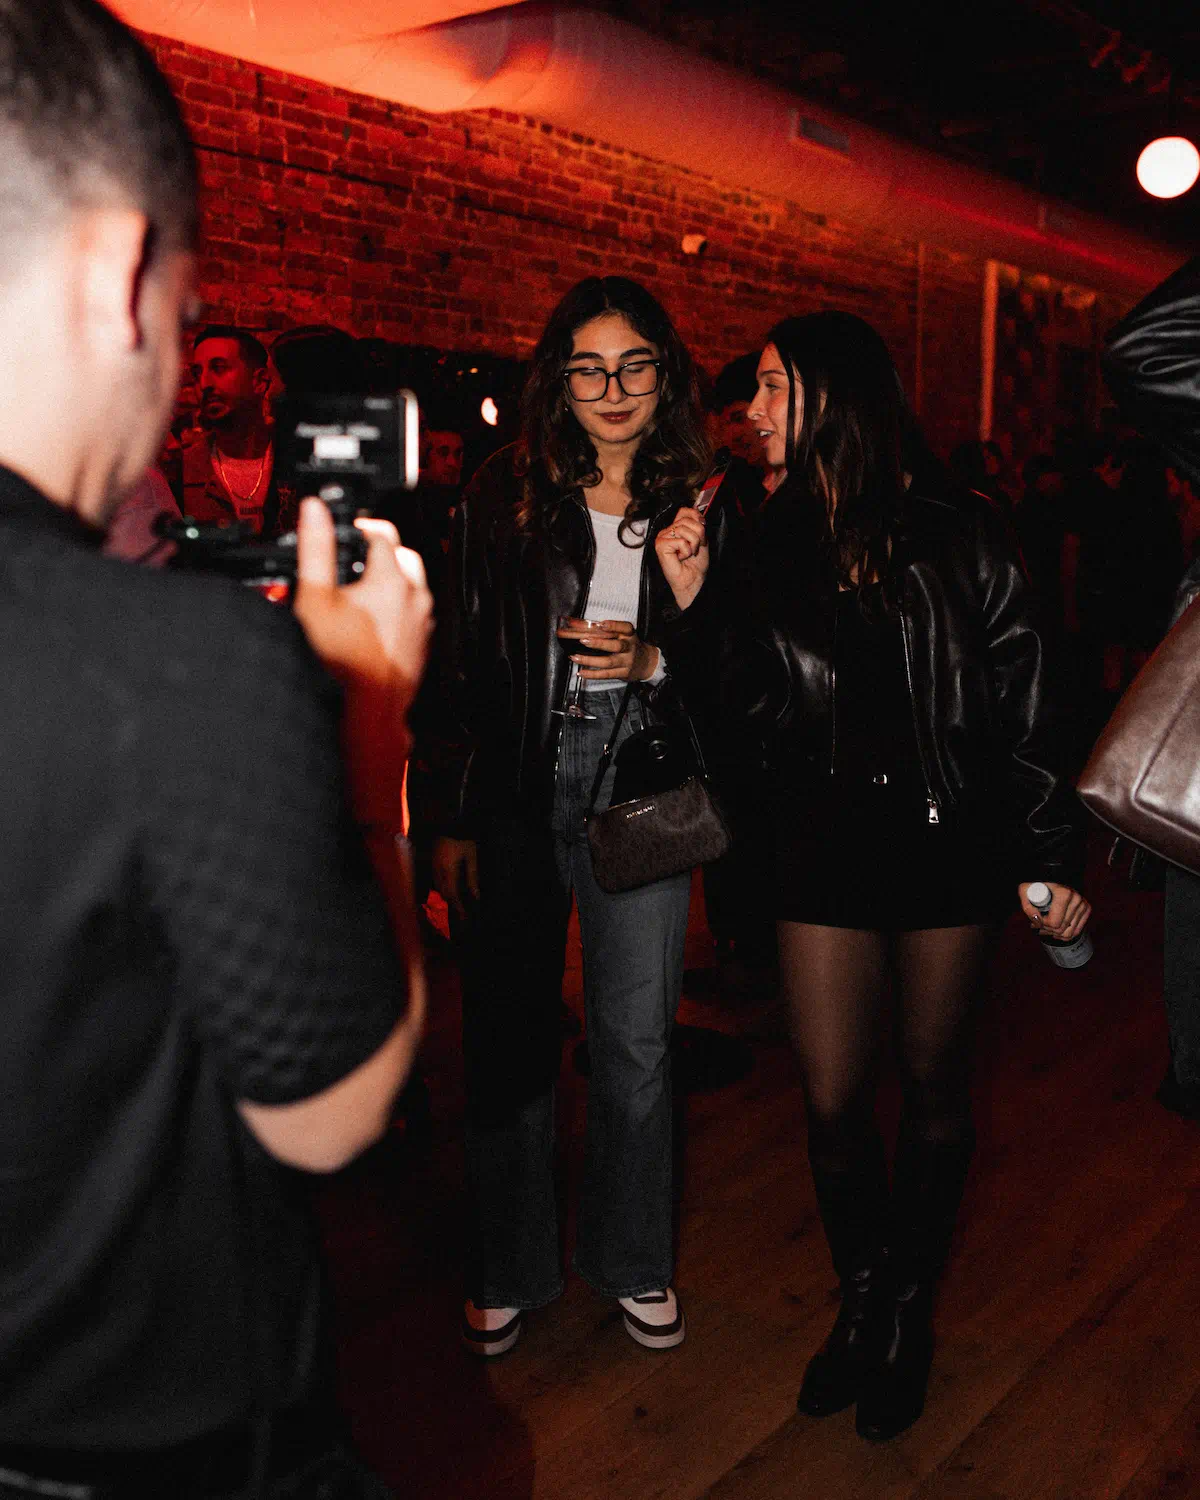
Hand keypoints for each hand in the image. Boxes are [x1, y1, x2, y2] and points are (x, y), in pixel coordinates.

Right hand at [293, 497, 433, 825]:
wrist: (367, 710)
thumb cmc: (341, 661)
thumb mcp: (315, 598)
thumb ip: (316, 549)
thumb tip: (314, 510)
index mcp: (393, 579)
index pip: (381, 533)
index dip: (359, 527)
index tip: (343, 531)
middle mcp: (416, 596)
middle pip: (400, 557)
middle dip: (377, 553)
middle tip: (349, 560)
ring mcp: (422, 621)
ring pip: (410, 586)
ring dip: (388, 581)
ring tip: (357, 592)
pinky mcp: (422, 643)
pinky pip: (412, 613)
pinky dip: (395, 608)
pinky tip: (371, 621)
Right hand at [433, 836, 479, 920]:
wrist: (449, 821)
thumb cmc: (463, 838)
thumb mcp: (471, 857)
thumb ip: (472, 877)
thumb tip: (475, 895)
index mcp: (447, 870)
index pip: (451, 894)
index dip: (458, 907)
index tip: (464, 916)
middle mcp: (437, 870)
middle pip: (443, 893)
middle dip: (452, 903)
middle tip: (462, 911)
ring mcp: (432, 865)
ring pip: (438, 887)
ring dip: (447, 895)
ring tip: (458, 901)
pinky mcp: (431, 861)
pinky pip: (435, 879)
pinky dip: (443, 886)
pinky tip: (450, 886)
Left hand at [557, 618, 658, 681]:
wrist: (646, 663)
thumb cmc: (628, 645)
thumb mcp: (622, 634)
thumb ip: (603, 629)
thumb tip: (575, 622)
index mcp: (629, 635)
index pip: (625, 628)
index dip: (613, 626)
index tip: (601, 624)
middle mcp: (629, 648)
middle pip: (616, 646)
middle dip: (599, 643)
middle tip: (583, 640)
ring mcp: (626, 662)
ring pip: (608, 662)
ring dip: (589, 660)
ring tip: (575, 657)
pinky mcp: (623, 673)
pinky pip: (606, 674)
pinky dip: (592, 674)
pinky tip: (581, 672)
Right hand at [654, 505, 709, 609]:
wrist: (693, 580)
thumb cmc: (695, 564)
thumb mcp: (701, 539)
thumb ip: (698, 525)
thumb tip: (698, 514)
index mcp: (675, 529)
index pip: (684, 511)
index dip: (696, 518)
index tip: (701, 529)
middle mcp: (667, 531)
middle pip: (687, 520)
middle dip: (698, 535)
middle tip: (694, 548)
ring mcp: (662, 538)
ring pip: (684, 530)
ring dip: (692, 544)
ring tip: (687, 554)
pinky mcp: (660, 545)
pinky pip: (680, 541)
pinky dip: (685, 551)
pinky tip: (680, 558)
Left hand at [1018, 881, 1091, 940]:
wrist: (1052, 877)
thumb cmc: (1037, 886)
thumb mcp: (1025, 891)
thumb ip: (1027, 906)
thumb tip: (1036, 921)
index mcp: (1064, 894)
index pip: (1054, 922)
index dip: (1042, 924)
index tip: (1036, 920)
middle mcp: (1077, 899)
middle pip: (1061, 929)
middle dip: (1047, 929)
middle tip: (1038, 925)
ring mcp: (1083, 904)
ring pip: (1069, 933)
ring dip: (1055, 934)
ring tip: (1045, 928)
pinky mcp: (1087, 909)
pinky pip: (1076, 931)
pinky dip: (1065, 935)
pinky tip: (1055, 931)